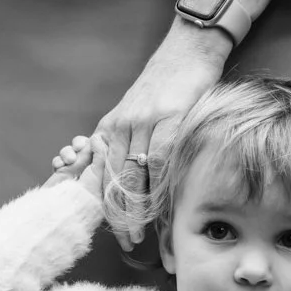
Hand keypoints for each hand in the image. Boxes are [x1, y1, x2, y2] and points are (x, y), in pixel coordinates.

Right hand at [45, 134, 106, 200]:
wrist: (63, 210)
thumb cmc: (86, 195)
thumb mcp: (98, 172)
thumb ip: (100, 153)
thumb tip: (96, 137)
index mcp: (104, 171)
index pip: (102, 149)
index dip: (96, 142)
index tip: (94, 139)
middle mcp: (90, 171)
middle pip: (85, 147)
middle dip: (80, 144)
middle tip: (79, 147)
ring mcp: (75, 172)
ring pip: (71, 151)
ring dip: (68, 151)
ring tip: (69, 161)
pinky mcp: (61, 175)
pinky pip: (59, 159)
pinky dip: (59, 160)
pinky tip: (60, 166)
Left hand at [95, 27, 224, 249]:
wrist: (187, 50)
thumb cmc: (166, 85)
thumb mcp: (138, 112)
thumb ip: (130, 142)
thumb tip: (131, 181)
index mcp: (112, 126)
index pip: (103, 172)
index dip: (105, 204)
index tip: (111, 231)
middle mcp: (124, 124)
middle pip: (116, 177)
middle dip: (119, 213)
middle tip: (125, 241)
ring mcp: (146, 120)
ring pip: (136, 172)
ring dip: (137, 207)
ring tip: (138, 233)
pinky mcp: (170, 117)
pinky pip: (163, 158)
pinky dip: (162, 183)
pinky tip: (162, 205)